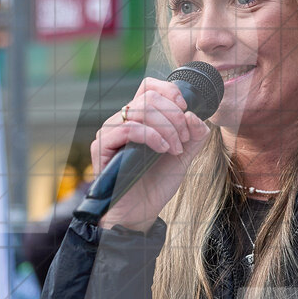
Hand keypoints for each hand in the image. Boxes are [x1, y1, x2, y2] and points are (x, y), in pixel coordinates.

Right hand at [91, 77, 211, 230]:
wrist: (140, 211)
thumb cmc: (157, 183)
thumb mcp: (183, 156)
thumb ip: (194, 135)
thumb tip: (194, 115)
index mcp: (140, 118)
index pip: (149, 86)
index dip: (170, 91)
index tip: (185, 109)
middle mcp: (122, 120)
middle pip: (149, 96)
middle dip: (175, 116)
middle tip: (183, 140)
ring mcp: (111, 131)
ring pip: (141, 109)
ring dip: (167, 128)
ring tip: (175, 149)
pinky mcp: (103, 145)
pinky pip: (129, 128)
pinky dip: (152, 136)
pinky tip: (162, 150)